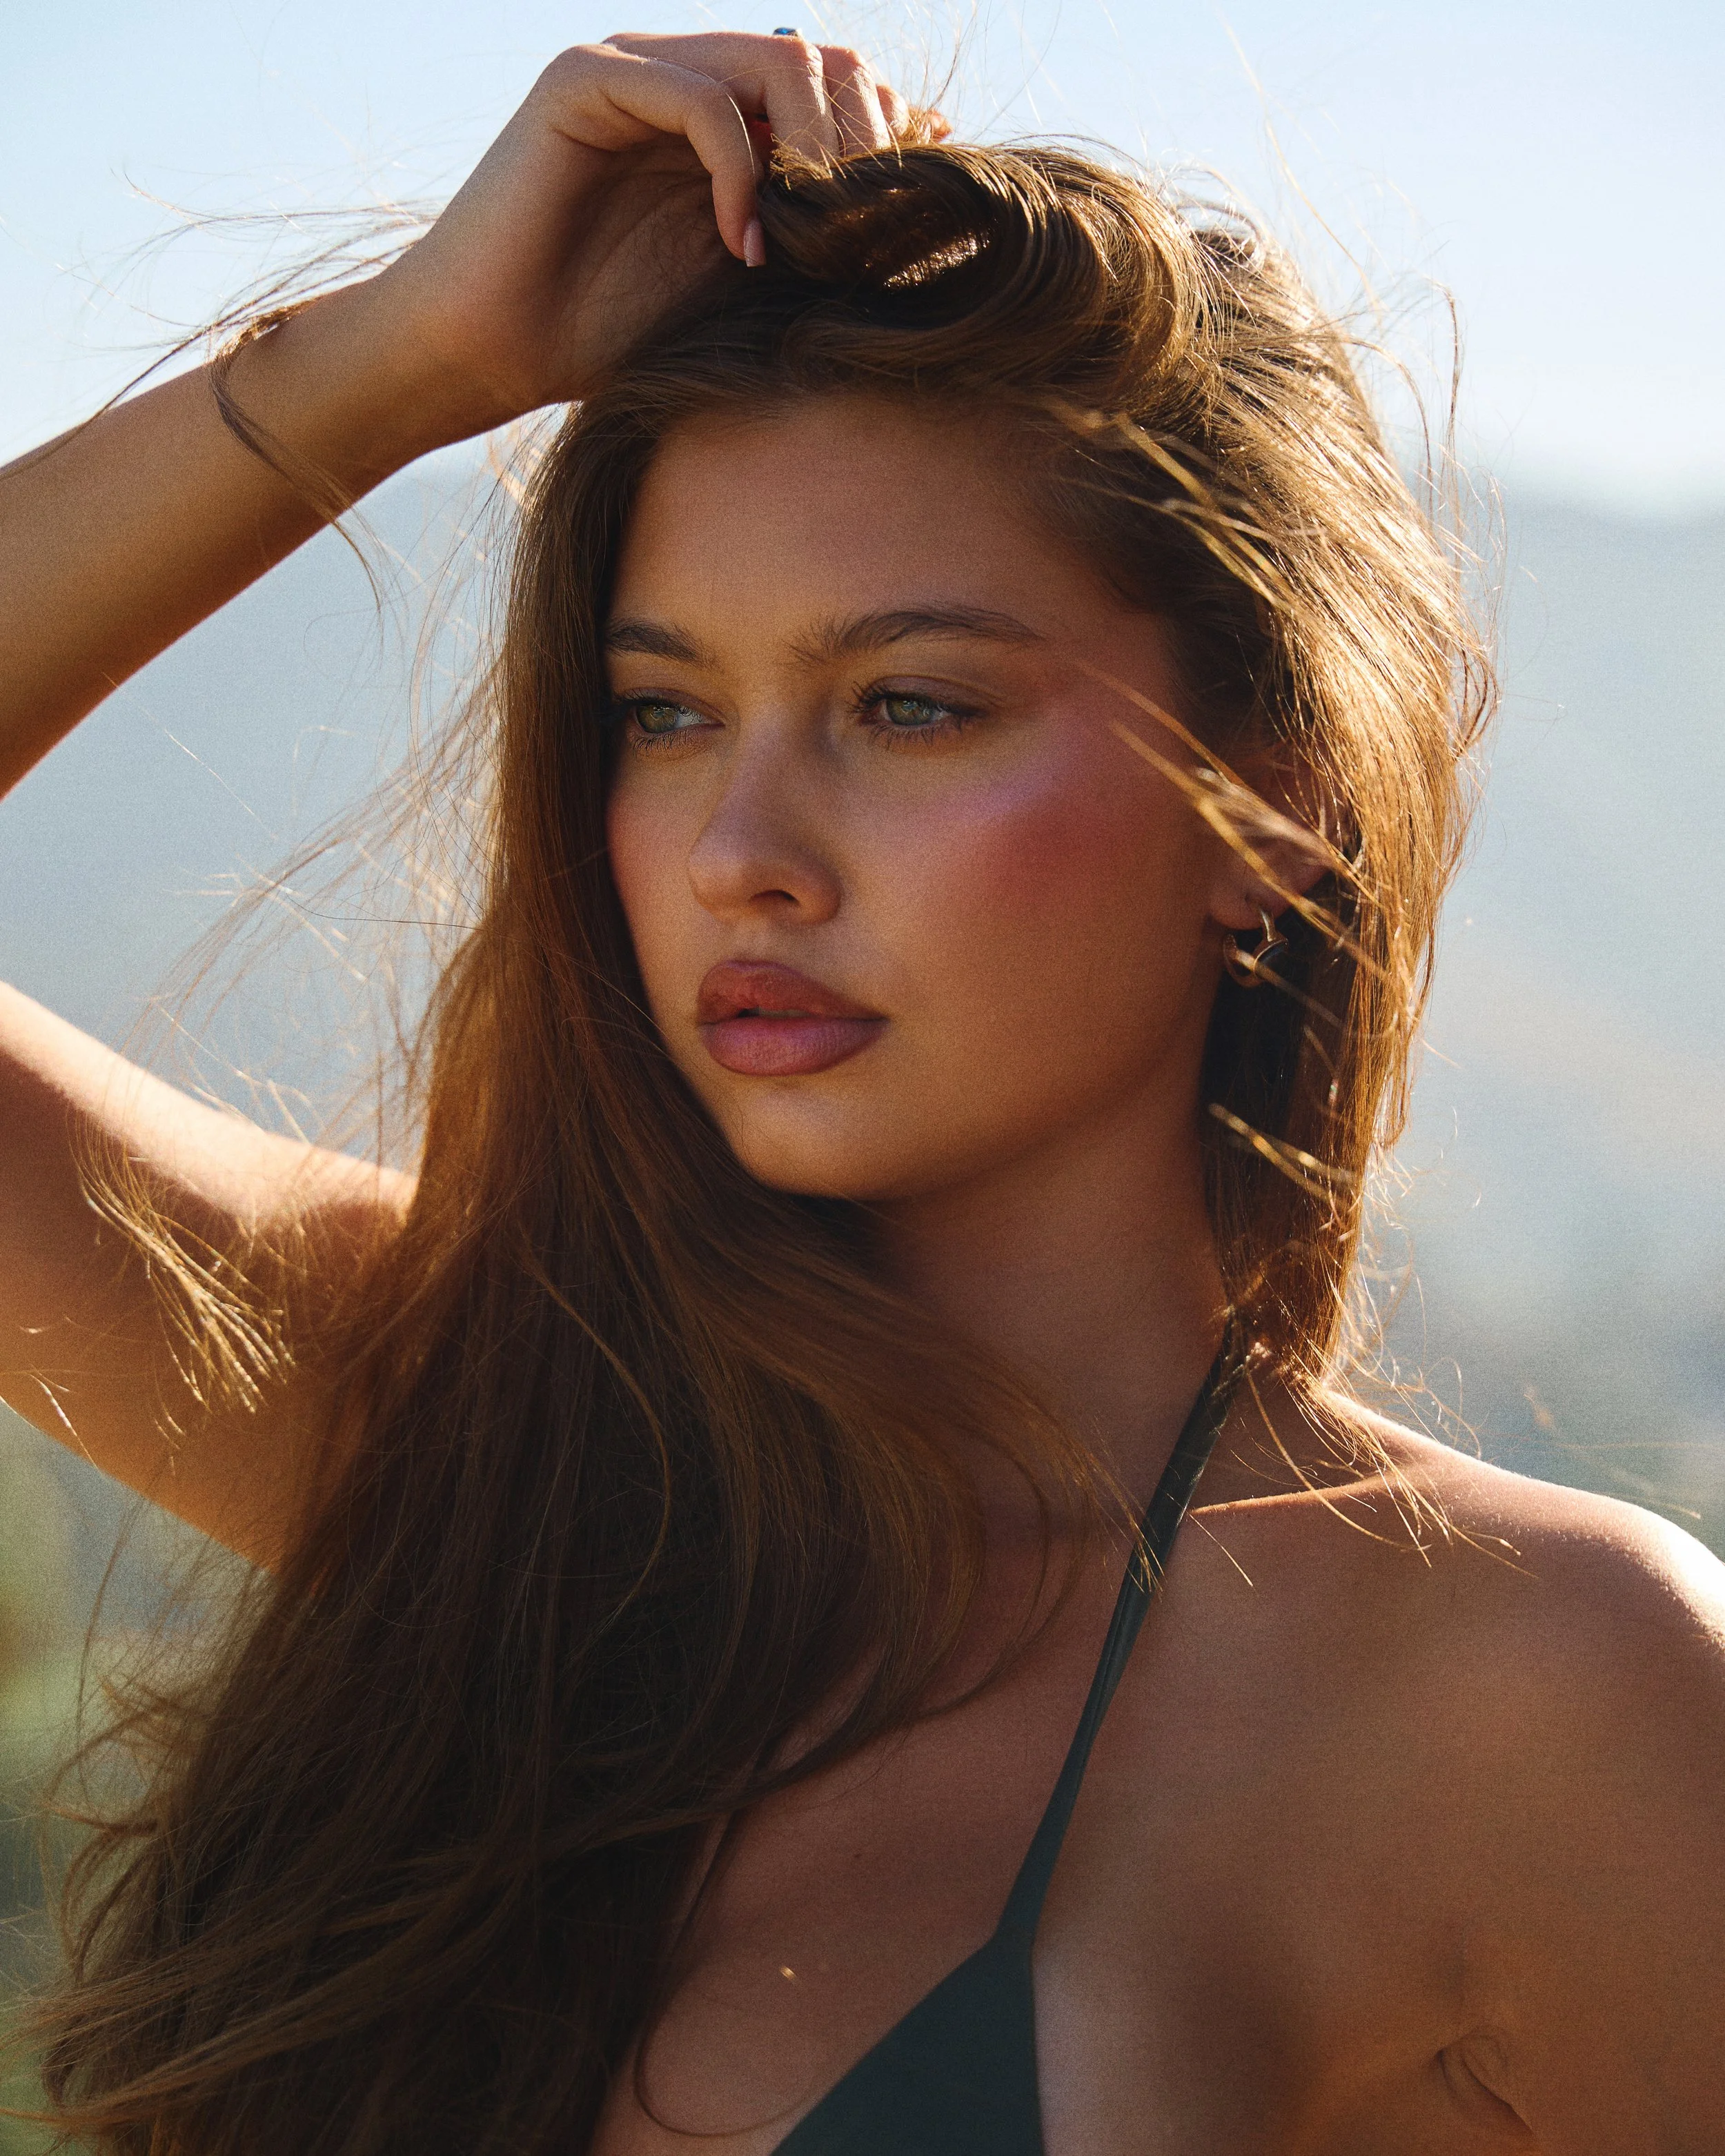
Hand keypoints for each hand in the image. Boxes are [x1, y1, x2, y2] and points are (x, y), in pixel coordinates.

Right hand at [366, 31, 931, 446]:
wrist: (494, 352)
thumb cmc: (610, 333)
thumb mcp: (747, 281)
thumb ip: (819, 229)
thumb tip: (924, 183)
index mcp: (727, 116)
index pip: (843, 85)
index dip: (887, 147)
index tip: (896, 231)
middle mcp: (686, 76)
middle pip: (825, 61)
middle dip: (863, 146)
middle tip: (859, 237)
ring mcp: (636, 68)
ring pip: (777, 61)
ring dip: (815, 152)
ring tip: (807, 239)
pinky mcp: (586, 80)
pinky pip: (702, 97)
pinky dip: (740, 171)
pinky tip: (740, 246)